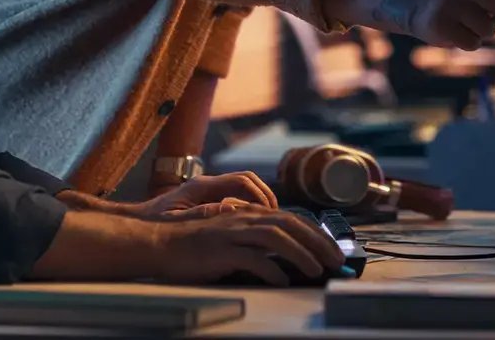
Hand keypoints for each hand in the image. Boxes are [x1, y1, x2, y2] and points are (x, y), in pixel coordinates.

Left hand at [138, 171, 277, 219]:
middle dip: (265, 196)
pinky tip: (252, 226)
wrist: (136, 227)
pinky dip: (248, 206)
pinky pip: (234, 197)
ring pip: (242, 187)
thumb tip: (232, 210)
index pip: (242, 181)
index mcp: (201, 187)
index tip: (271, 214)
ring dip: (258, 201)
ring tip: (269, 222)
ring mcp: (206, 191)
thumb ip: (205, 215)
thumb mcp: (179, 222)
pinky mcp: (206, 200)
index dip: (261, 195)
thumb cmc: (154, 227)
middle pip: (247, 180)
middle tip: (277, 218)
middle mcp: (206, 184)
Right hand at [149, 208, 344, 286]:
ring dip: (300, 253)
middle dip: (317, 242)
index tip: (332, 250)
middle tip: (335, 261)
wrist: (159, 243)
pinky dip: (270, 268)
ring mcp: (232, 232)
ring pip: (275, 237)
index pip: (291, 218)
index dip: (315, 233)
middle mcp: (243, 219)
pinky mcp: (219, 250)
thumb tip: (284, 261)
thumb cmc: (194, 246)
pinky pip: (251, 258)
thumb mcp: (229, 239)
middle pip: (290, 224)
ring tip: (316, 270)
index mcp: (248, 215)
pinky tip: (282, 280)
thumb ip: (254, 244)